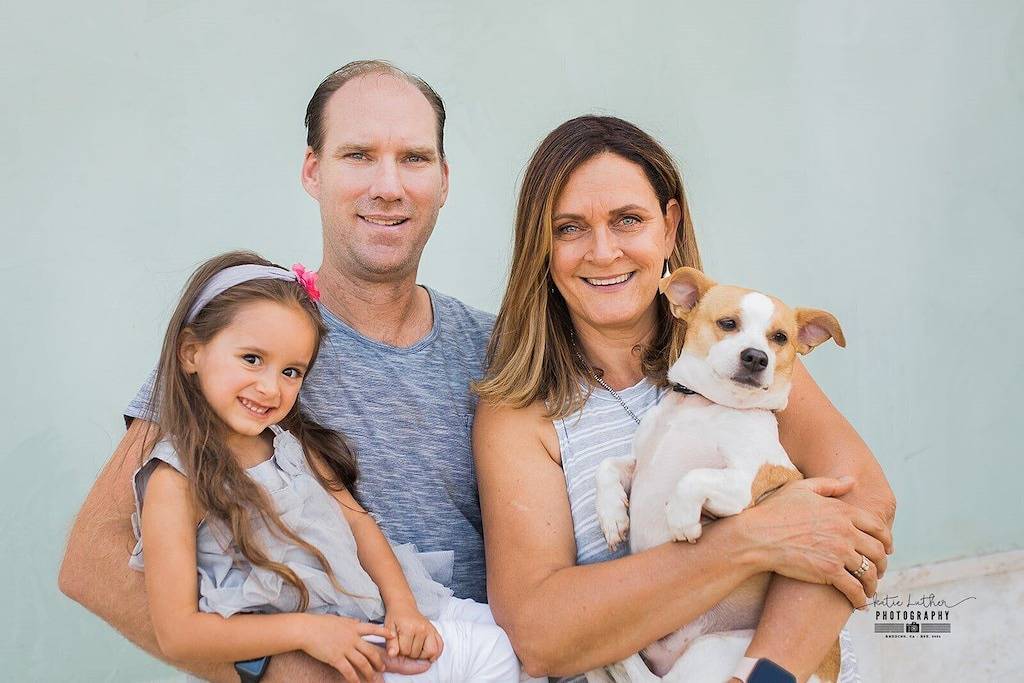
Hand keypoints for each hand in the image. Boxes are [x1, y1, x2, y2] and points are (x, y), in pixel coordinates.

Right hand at [301, 614, 391, 682]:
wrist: (306, 629)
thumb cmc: (320, 623)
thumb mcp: (339, 619)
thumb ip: (350, 623)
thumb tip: (358, 622)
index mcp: (353, 627)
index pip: (373, 629)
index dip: (384, 633)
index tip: (393, 637)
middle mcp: (352, 638)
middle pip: (370, 651)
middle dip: (379, 661)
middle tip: (383, 668)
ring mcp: (345, 648)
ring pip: (362, 663)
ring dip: (370, 672)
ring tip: (374, 679)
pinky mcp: (336, 658)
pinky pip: (348, 671)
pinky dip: (354, 678)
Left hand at [384, 606, 443, 661]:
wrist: (403, 606)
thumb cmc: (396, 617)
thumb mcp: (389, 629)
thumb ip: (390, 643)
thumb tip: (392, 654)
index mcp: (409, 628)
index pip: (405, 651)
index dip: (400, 651)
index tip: (398, 644)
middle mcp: (422, 629)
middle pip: (417, 654)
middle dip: (410, 654)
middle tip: (406, 645)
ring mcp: (430, 629)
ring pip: (430, 652)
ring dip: (422, 655)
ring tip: (415, 649)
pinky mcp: (435, 630)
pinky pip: (440, 646)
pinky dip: (436, 652)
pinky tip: (428, 653)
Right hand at [742, 476, 892, 608]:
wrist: (757, 536)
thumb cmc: (775, 510)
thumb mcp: (801, 489)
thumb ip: (830, 485)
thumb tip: (852, 480)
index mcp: (842, 511)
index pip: (877, 526)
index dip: (887, 540)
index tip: (888, 549)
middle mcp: (845, 531)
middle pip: (877, 551)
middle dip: (883, 564)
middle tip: (880, 571)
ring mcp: (839, 552)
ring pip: (869, 571)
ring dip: (873, 583)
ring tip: (870, 590)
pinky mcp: (829, 572)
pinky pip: (854, 588)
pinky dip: (861, 598)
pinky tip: (859, 603)